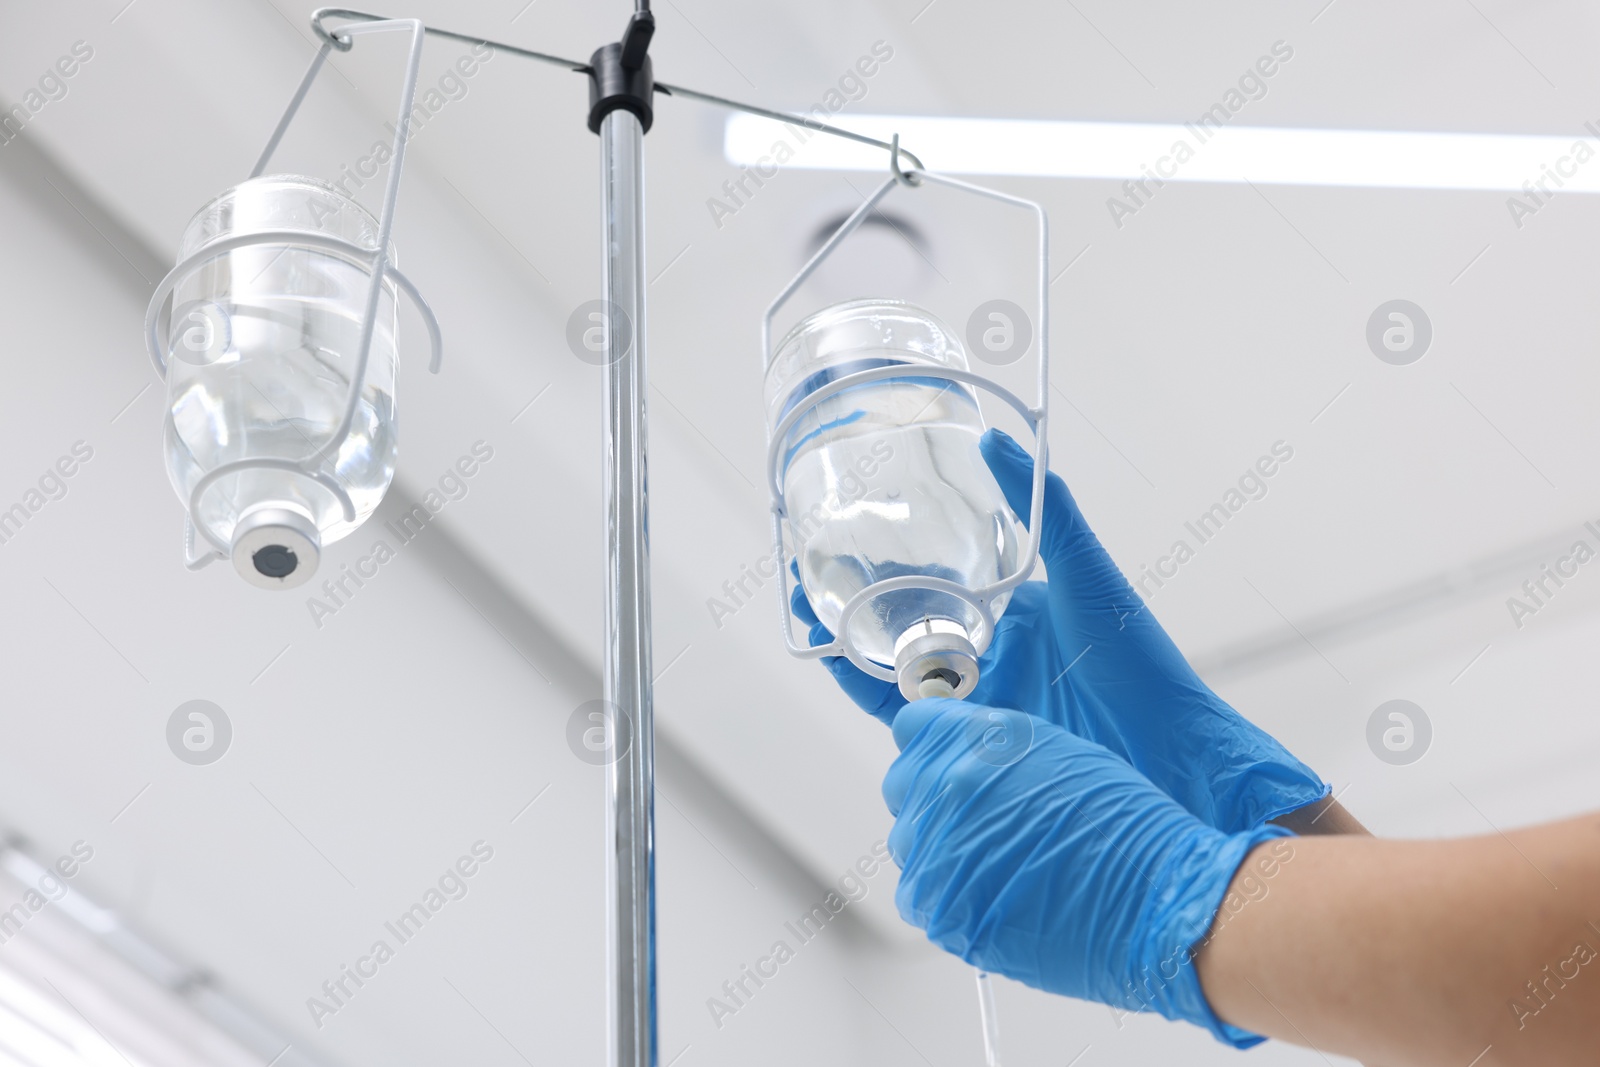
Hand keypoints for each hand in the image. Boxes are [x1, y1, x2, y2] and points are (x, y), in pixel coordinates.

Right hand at [793, 428, 1326, 832]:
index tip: (841, 545)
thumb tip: (995, 438)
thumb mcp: (1086, 574)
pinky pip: (915, 726)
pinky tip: (845, 675)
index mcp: (1010, 614)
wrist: (1170, 753)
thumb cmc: (1139, 661)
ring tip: (812, 624)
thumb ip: (1043, 510)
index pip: (935, 588)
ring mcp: (982, 704)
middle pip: (904, 633)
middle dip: (852, 613)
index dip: (885, 570)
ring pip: (899, 680)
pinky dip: (877, 705)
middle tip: (806, 585)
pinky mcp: (978, 747)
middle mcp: (989, 658)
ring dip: (853, 656)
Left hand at [885, 698, 1289, 1046]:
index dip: (935, 741)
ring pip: (910, 838)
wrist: (1157, 904)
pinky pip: (920, 892)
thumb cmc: (1127, 829)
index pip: (913, 725)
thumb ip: (995, 749)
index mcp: (977, 741)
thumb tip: (962, 758)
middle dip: (935, 793)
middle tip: (980, 815)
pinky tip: (993, 892)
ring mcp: (936, 852)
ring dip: (941, 844)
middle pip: (904, 782)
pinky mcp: (940, 908)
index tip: (949, 757)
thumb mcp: (1062, 753)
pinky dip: (946, 892)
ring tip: (999, 859)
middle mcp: (946, 789)